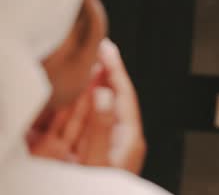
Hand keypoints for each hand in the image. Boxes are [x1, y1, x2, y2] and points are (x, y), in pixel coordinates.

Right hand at [28, 39, 145, 174]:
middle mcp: (122, 139)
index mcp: (130, 137)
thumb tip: (104, 93)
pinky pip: (90, 122)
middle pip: (114, 97)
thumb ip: (102, 127)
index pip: (124, 94)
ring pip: (101, 108)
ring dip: (93, 86)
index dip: (115, 69)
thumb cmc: (105, 193)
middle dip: (105, 73)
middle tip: (98, 50)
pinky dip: (83, 106)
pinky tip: (77, 97)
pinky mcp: (95, 153)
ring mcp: (109, 145)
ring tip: (88, 66)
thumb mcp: (101, 162)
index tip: (108, 49)